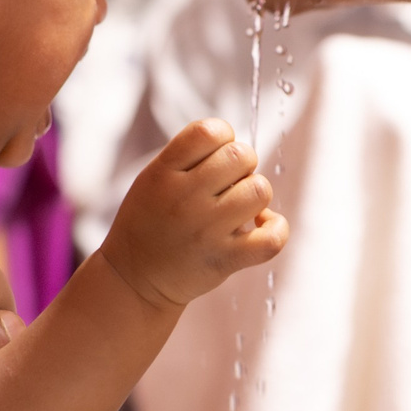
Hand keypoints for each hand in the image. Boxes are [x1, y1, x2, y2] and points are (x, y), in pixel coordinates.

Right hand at [101, 118, 287, 309]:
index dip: (223, 136)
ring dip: (255, 195)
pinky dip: (276, 228)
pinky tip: (260, 226)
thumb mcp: (151, 179)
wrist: (134, 280)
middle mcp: (184, 198)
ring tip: (237, 207)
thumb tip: (238, 147)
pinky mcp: (225, 260)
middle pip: (241, 155)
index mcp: (162, 173)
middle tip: (227, 185)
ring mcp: (206, 230)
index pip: (209, 130)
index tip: (214, 156)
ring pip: (260, 190)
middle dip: (242, 165)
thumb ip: (188, 157)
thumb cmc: (150, 222)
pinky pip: (272, 238)